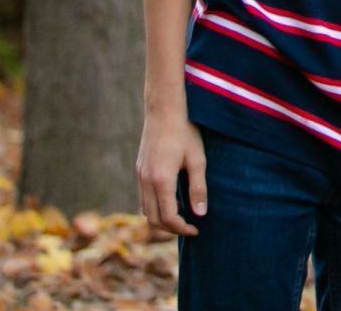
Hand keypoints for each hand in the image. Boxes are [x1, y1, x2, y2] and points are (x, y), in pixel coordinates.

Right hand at [136, 107, 206, 235]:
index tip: (196, 229)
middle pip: (153, 219)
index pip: (168, 217)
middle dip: (170, 228)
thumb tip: (201, 214)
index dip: (182, 228)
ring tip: (182, 214)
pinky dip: (155, 206)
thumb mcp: (197, 159)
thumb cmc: (184, 132)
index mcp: (161, 180)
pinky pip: (143, 197)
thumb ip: (198, 188)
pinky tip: (172, 199)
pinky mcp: (139, 170)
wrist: (164, 110)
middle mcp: (146, 181)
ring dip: (161, 218)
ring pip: (145, 210)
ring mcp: (140, 175)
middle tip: (189, 227)